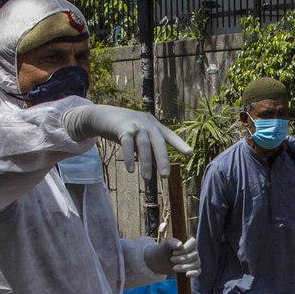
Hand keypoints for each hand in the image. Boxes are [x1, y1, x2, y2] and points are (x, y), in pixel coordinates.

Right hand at [63, 104, 189, 181]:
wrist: (104, 115)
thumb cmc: (126, 129)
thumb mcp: (140, 138)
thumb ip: (149, 151)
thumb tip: (157, 168)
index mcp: (155, 126)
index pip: (170, 135)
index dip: (180, 144)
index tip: (190, 153)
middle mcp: (148, 124)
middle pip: (158, 142)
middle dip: (163, 159)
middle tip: (165, 176)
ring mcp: (136, 125)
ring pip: (144, 145)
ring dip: (146, 163)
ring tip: (147, 178)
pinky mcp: (123, 128)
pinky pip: (127, 144)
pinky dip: (129, 157)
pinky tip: (130, 170)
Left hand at [146, 236, 198, 277]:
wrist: (158, 262)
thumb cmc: (163, 250)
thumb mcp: (165, 244)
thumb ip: (172, 242)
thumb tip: (180, 245)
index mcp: (189, 241)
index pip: (193, 243)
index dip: (184, 249)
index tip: (173, 253)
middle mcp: (194, 250)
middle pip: (195, 255)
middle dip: (182, 259)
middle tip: (171, 260)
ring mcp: (194, 260)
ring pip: (196, 264)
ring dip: (185, 267)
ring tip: (174, 268)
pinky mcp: (193, 269)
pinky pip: (198, 271)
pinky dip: (194, 273)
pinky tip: (187, 275)